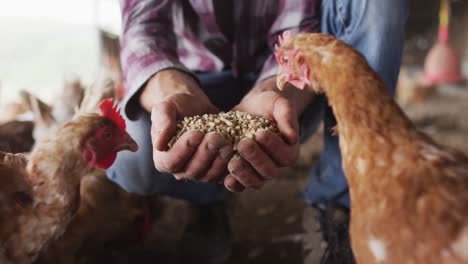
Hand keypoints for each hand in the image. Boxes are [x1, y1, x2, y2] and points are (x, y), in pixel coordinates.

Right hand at [142, 69, 233, 181]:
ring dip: (219, 159)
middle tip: (216, 136)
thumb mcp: (166, 108)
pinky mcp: (217, 171)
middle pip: (192, 170)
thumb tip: (159, 145)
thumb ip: (162, 122)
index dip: (184, 149)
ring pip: (210, 174)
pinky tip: (237, 148)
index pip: (171, 162)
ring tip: (227, 141)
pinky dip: (231, 163)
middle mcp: (181, 171)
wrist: (196, 106)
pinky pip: (225, 174)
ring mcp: (200, 173)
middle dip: (205, 153)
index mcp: (163, 160)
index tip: (196, 133)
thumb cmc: (177, 107)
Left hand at [224, 77, 302, 191]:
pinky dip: (234, 184)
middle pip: (269, 171)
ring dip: (244, 174)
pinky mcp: (241, 174)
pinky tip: (226, 178)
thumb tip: (293, 138)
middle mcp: (275, 166)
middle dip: (256, 158)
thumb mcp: (278, 104)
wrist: (249, 108)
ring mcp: (258, 172)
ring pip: (255, 182)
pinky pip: (240, 185)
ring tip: (233, 161)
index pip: (285, 155)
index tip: (260, 133)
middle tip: (243, 144)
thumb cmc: (268, 105)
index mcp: (288, 151)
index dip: (273, 147)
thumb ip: (287, 116)